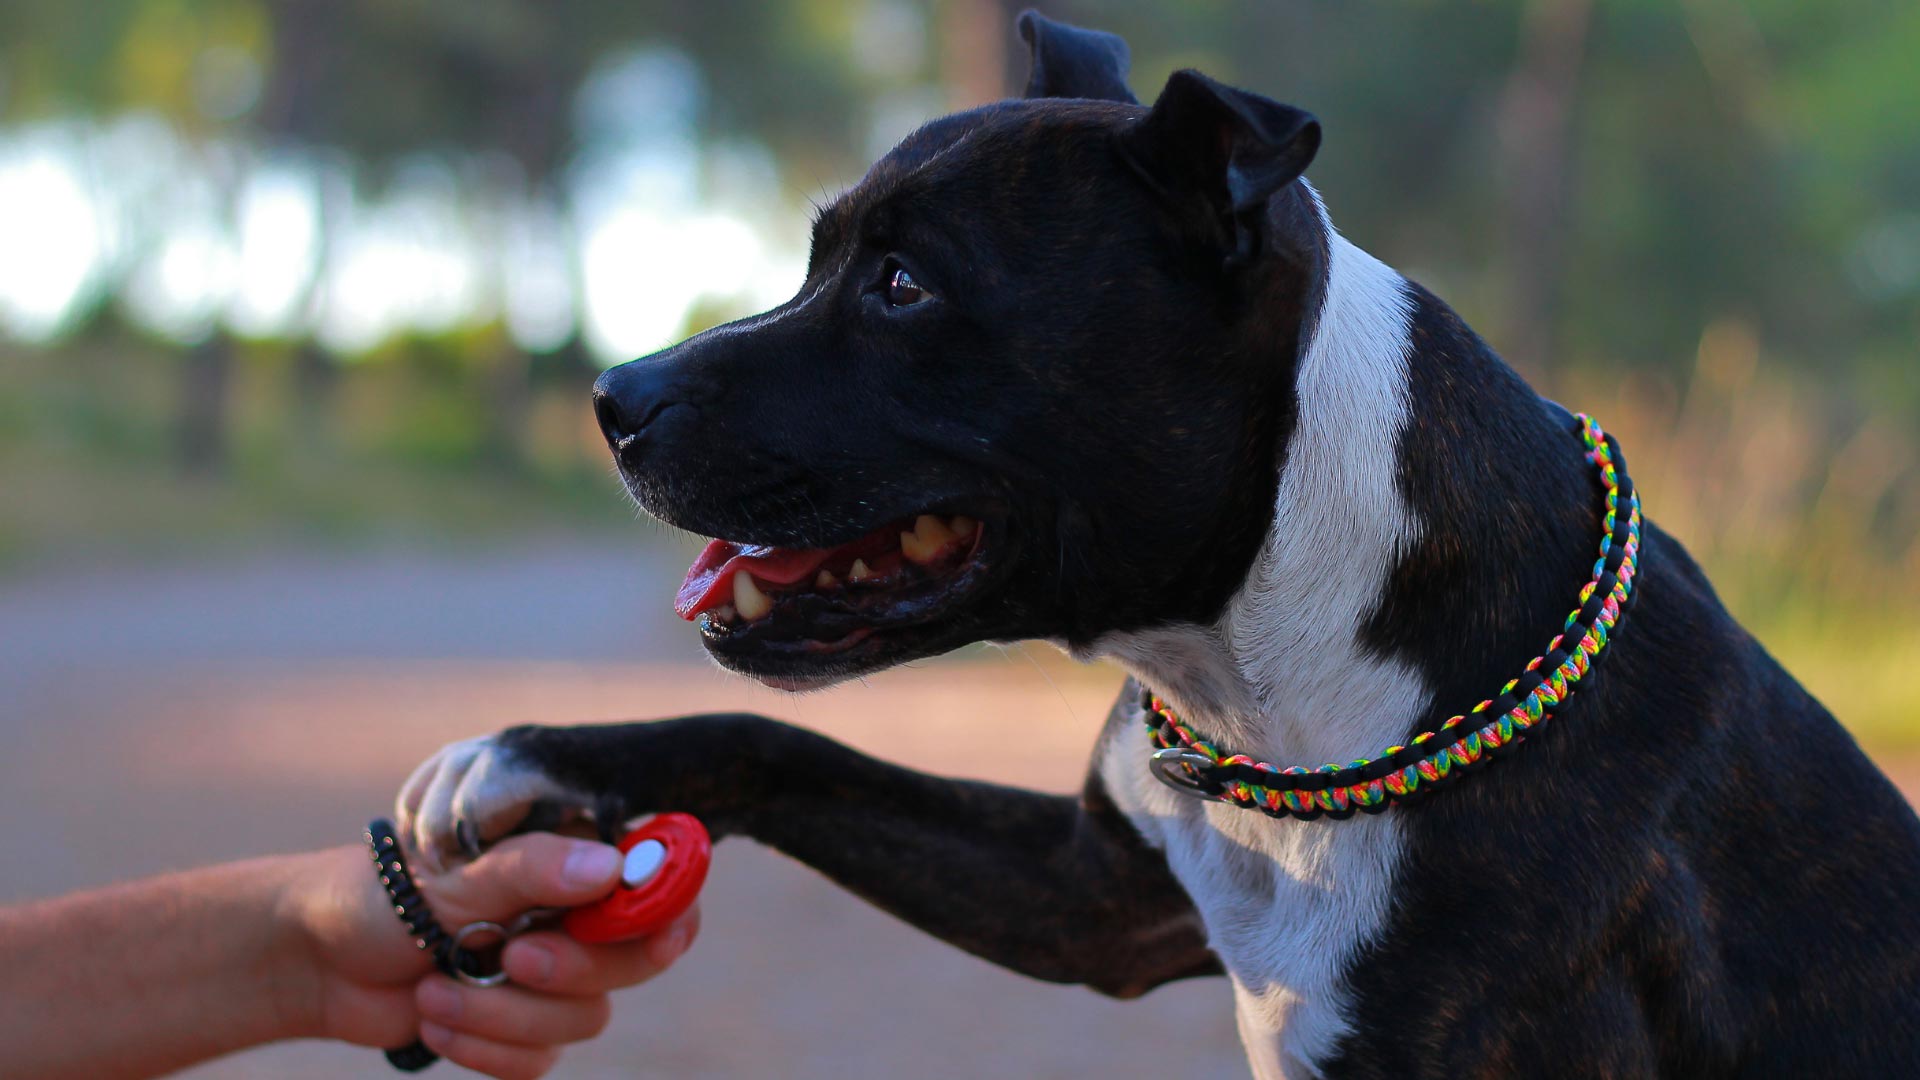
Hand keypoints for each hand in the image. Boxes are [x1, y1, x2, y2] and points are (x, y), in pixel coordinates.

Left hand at [282, 834, 697, 1077]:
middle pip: (633, 959)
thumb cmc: (379, 894)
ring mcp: (551, 976)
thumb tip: (610, 870)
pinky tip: (434, 1022)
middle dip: (572, 970)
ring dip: (504, 1015)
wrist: (316, 960)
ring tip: (434, 991)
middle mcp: (573, 918)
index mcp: (568, 862)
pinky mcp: (522, 1030)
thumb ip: (533, 870)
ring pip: (583, 1018)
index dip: (671, 907)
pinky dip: (485, 1049)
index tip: (662, 932)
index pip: (655, 882)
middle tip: (513, 958)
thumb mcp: (452, 876)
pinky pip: (540, 1059)